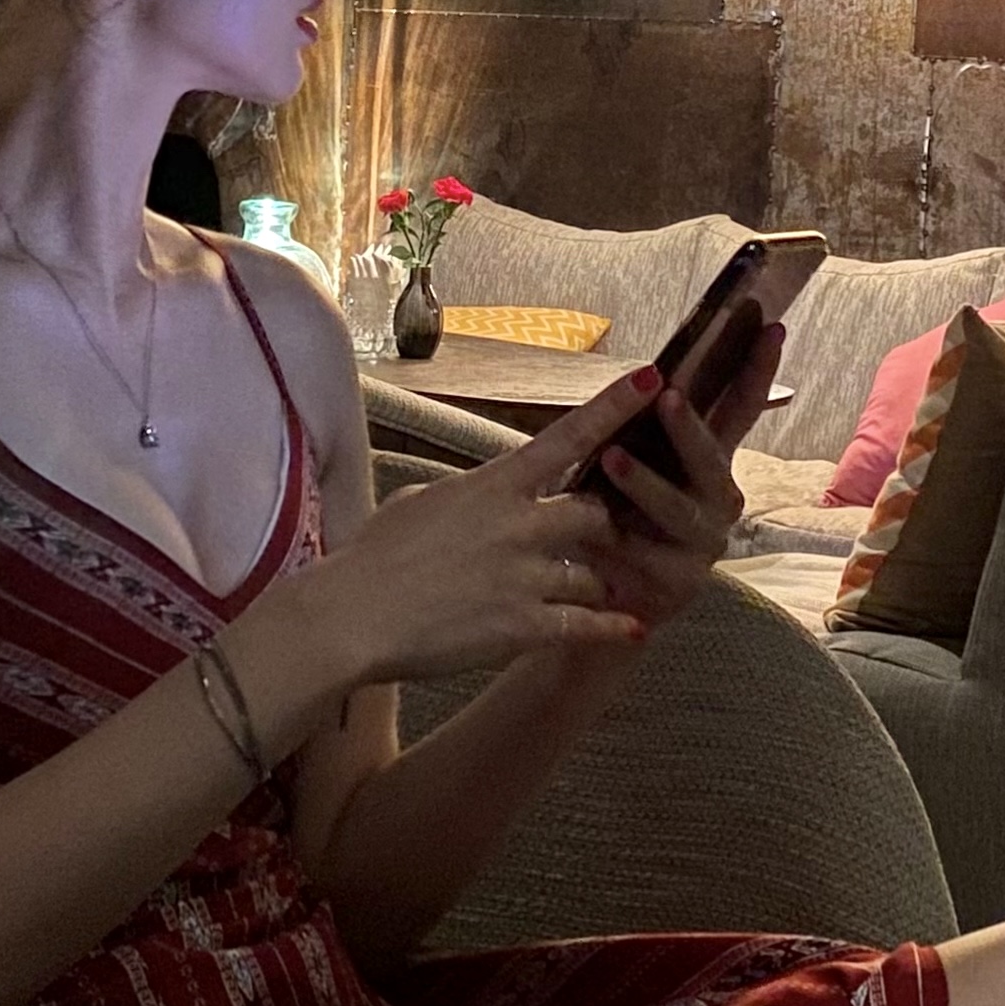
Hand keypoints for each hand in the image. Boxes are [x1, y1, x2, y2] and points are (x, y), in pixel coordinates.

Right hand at [313, 374, 661, 685]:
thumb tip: (481, 492)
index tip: (652, 375)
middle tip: (595, 538)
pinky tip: (633, 630)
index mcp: (493, 485)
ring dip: (595, 583)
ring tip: (593, 594)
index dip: (614, 405)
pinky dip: (613, 628)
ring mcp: (525, 577)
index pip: (567, 436)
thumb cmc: (373, 557)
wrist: (352, 616)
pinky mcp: (523, 627)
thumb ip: (467, 494)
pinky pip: (586, 625)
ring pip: (593, 574)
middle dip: (599, 526)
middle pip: (594, 513)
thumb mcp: (420, 502)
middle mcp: (519, 525)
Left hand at [579, 323, 780, 629]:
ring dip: (647, 483)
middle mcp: (717, 501)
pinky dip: (624, 541)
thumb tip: (642, 370)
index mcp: (709, 463)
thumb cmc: (615, 517)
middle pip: (713, 460)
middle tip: (668, 395)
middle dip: (690, 428)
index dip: (756, 371)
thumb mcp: (627, 466)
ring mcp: (702, 544)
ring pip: (679, 510)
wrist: (601, 602)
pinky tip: (599, 534)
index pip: (738, 409)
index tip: (771, 327)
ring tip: (614, 459)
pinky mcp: (678, 585)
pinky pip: (650, 557)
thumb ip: (642, 428)